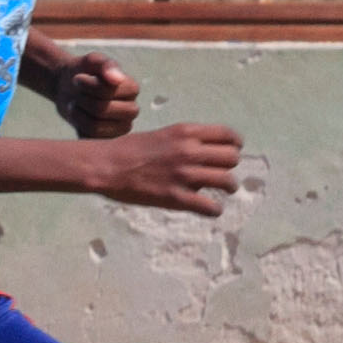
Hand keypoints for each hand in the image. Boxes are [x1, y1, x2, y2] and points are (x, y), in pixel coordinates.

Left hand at [42, 52, 147, 138]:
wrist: (67, 86)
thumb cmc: (84, 71)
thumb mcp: (93, 61)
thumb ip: (105, 65)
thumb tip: (117, 79)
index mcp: (132, 89)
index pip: (107, 92)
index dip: (88, 85)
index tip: (79, 78)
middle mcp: (131, 110)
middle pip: (101, 110)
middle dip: (83, 99)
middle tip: (78, 92)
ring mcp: (120, 127)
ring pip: (94, 126)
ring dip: (77, 112)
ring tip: (75, 103)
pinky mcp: (107, 139)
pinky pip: (88, 138)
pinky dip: (77, 124)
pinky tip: (78, 114)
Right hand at [84, 122, 245, 217]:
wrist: (106, 165)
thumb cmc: (129, 149)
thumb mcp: (162, 134)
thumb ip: (186, 140)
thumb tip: (206, 151)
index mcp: (186, 133)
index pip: (228, 135)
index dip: (235, 144)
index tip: (232, 150)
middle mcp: (190, 152)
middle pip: (232, 158)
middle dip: (231, 165)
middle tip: (223, 171)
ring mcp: (184, 175)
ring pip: (227, 181)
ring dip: (230, 186)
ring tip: (226, 189)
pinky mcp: (176, 198)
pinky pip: (210, 206)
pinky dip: (215, 210)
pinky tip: (211, 209)